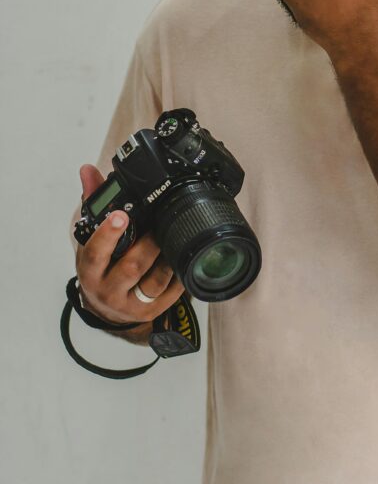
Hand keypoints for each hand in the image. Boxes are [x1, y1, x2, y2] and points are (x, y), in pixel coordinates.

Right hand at [75, 164, 185, 324]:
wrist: (104, 307)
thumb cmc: (99, 267)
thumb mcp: (90, 240)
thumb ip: (93, 203)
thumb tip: (89, 171)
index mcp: (90, 271)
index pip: (95, 253)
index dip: (108, 235)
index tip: (120, 215)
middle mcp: (107, 291)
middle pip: (131, 267)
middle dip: (149, 243)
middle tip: (159, 224)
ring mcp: (130, 305)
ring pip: (154, 280)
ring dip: (167, 256)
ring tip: (174, 237)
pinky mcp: (151, 312)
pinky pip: (172, 292)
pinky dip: (179, 273)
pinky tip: (181, 257)